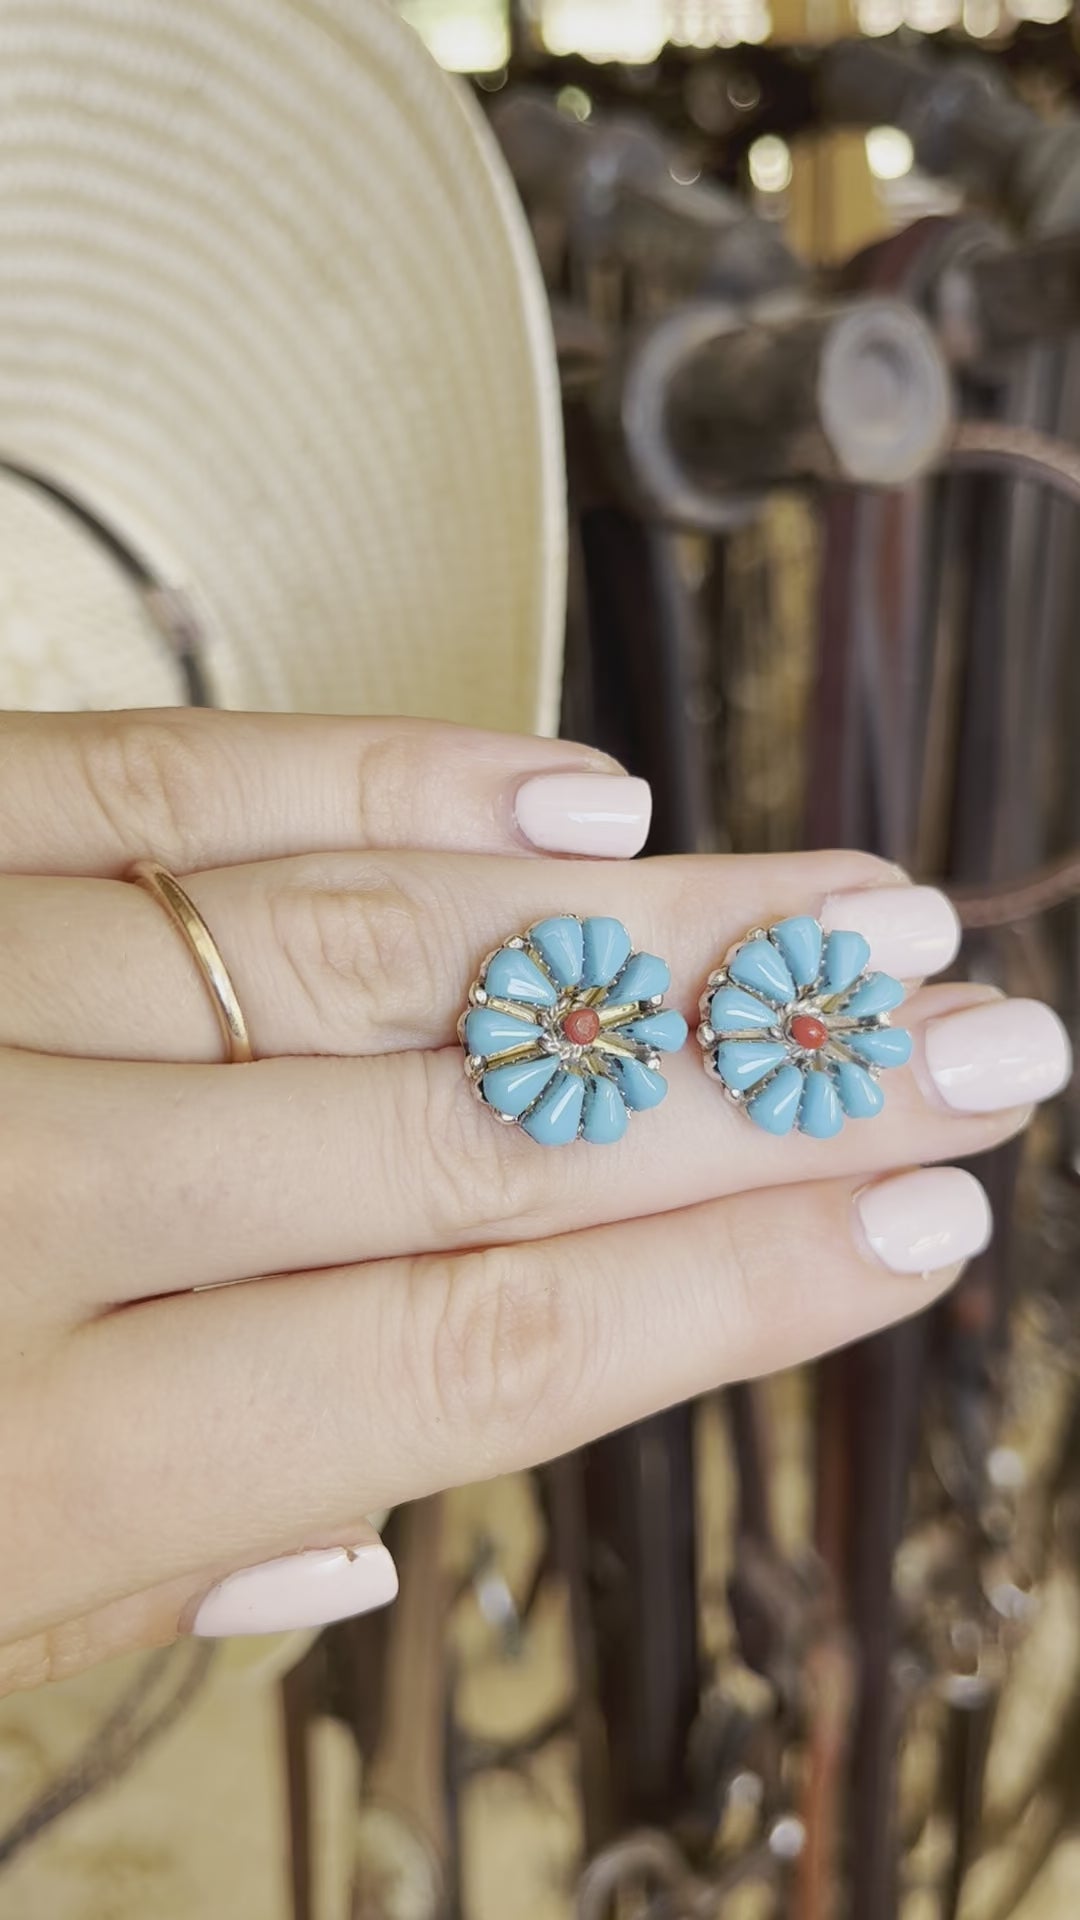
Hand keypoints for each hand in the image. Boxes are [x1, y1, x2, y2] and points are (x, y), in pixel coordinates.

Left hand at [0, 709, 1068, 1690]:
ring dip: (644, 930)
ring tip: (845, 913)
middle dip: (761, 1092)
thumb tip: (359, 1534)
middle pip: (480, 1135)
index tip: (920, 1228)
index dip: (726, 1286)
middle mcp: (16, 1199)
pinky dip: (392, 777)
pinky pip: (180, 783)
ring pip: (374, 944)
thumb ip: (141, 1577)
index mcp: (33, 1454)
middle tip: (960, 1043)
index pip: (469, 1346)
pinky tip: (579, 805)